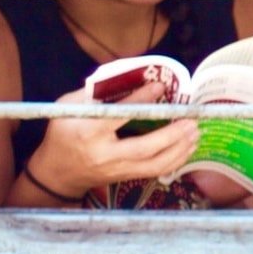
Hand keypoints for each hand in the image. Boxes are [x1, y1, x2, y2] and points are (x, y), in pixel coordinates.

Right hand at [25, 81, 200, 197]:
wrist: (57, 172)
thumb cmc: (63, 134)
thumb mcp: (68, 107)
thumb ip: (93, 93)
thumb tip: (127, 76)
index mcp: (88, 132)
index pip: (119, 116)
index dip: (141, 100)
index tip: (160, 86)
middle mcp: (104, 154)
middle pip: (143, 148)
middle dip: (171, 135)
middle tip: (191, 120)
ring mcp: (117, 169)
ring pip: (154, 164)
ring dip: (179, 149)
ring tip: (195, 132)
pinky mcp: (126, 177)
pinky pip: (155, 172)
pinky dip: (175, 160)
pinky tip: (188, 147)